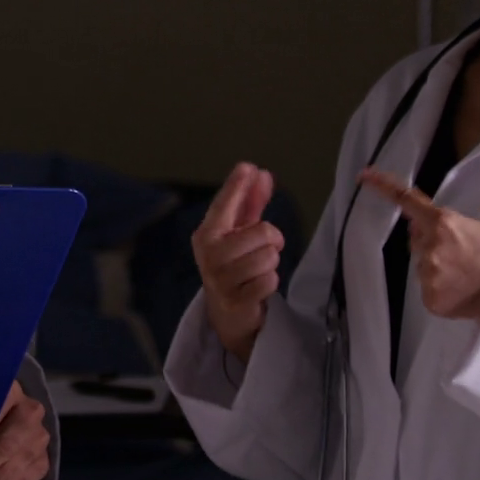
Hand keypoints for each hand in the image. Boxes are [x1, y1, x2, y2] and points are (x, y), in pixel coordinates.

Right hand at [189, 162, 284, 360]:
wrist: (226, 313)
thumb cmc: (234, 264)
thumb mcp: (240, 232)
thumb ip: (250, 203)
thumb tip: (261, 174)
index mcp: (208, 233)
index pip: (224, 205)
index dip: (236, 185)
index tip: (247, 167)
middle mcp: (209, 254)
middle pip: (262, 232)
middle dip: (271, 240)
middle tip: (263, 250)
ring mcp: (220, 278)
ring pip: (269, 257)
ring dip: (271, 263)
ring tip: (258, 270)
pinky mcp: (235, 300)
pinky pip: (270, 281)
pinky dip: (270, 283)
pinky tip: (257, 287)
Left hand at [357, 170, 479, 320]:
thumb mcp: (477, 228)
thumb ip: (446, 226)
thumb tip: (422, 229)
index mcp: (443, 223)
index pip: (408, 201)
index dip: (383, 186)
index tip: (364, 175)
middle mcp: (430, 247)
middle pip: (416, 241)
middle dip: (430, 243)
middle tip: (460, 253)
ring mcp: (428, 276)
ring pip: (423, 268)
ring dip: (437, 269)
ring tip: (467, 275)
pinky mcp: (431, 300)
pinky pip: (429, 291)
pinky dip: (441, 291)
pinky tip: (462, 291)